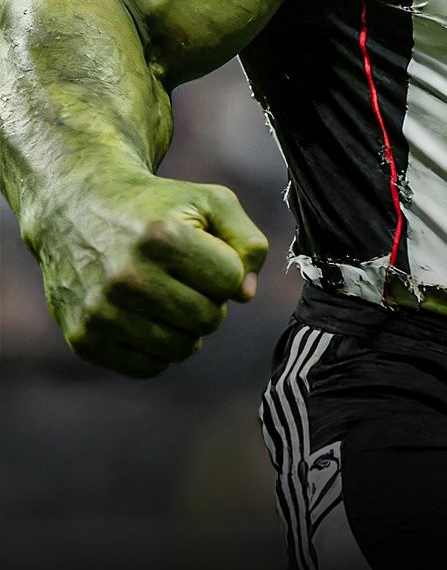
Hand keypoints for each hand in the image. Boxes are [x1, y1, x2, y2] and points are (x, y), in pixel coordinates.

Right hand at [36, 169, 268, 377]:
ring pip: (182, 348)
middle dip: (209, 298)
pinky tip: (145, 316)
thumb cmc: (157, 207)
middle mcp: (128, 276)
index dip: (226, 267)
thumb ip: (247, 241)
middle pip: (209, 319)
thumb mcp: (211, 202)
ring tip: (167, 294)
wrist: (77, 208)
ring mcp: (103, 311)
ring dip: (186, 325)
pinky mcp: (85, 338)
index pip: (231, 280)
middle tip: (185, 276)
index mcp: (162, 237)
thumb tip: (245, 295)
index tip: (204, 253)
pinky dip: (157, 348)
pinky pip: (149, 367)